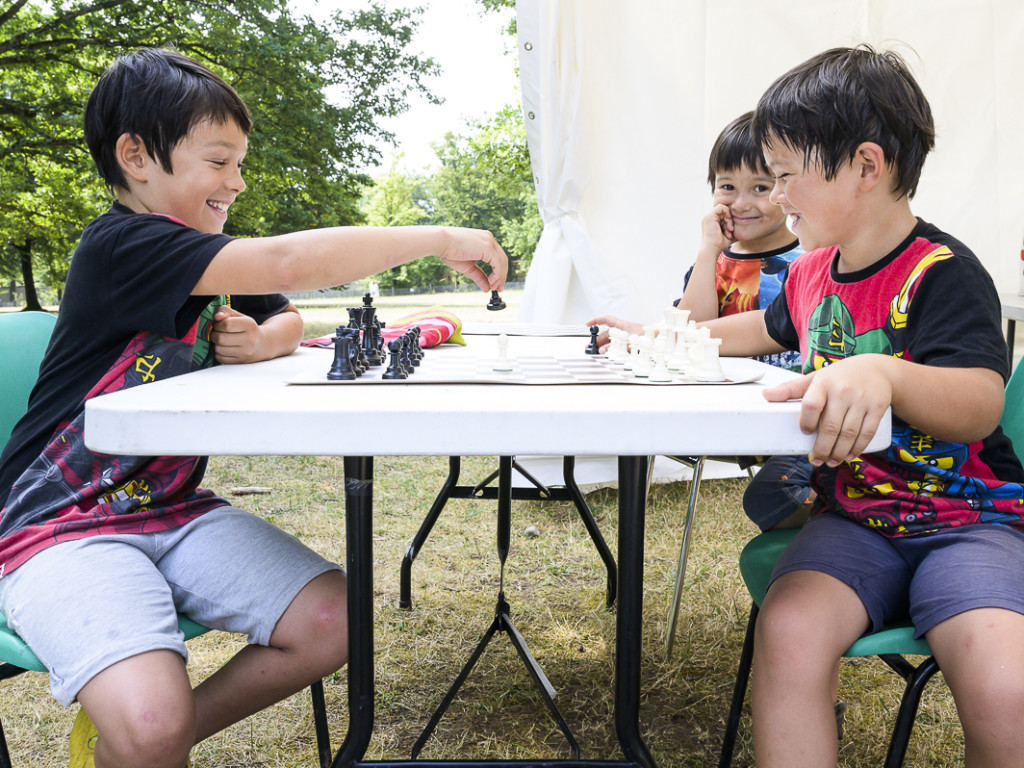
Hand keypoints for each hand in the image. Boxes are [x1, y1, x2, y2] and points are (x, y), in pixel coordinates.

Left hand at [211, 306, 264, 363]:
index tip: (219, 324)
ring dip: (215, 344)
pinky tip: (224, 348)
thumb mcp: (239, 316)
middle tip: (218, 333)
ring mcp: (245, 353)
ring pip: (218, 349)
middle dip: (214, 334)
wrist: (262, 345)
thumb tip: (216, 317)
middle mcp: (249, 340)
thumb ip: (226, 311)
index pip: (226, 324)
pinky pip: (220, 358)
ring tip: (221, 340)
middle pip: (220, 338)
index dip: (218, 324)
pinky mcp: (240, 361)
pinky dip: (218, 353)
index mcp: (249, 325)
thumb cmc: (247, 328)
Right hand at [438, 227, 507, 292]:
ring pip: (502, 262)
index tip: (496, 284)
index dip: (499, 271)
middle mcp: (489, 238)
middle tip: (498, 288)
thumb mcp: (468, 267)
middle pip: (502, 259)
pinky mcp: (488, 247)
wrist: (440, 242)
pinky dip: (497, 275)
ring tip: (494, 287)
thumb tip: (487, 288)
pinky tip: (491, 282)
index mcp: (484, 240)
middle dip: (502, 276)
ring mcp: (489, 242)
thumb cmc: (450, 251)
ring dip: (500, 277)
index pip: (497, 257)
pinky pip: (498, 264)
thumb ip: (479, 276)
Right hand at [585, 315, 643, 351]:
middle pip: (606, 333)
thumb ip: (616, 346)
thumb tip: (603, 350)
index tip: (587, 324)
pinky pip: (616, 345)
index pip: (606, 319)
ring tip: (597, 352)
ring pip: (610, 340)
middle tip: (590, 347)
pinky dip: (610, 349)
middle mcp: (622, 330)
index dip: (595, 321)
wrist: (660, 338)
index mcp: (622, 325)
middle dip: (597, 339)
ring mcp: (625, 336)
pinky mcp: (628, 343)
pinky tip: (608, 354)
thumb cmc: (648, 336)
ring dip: (603, 346)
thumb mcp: (630, 341)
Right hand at [699, 203, 734, 254]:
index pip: (723, 216)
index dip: (729, 221)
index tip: (731, 230)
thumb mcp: (730, 235)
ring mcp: (709, 217)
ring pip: (724, 210)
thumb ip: (735, 231)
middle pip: (724, 213)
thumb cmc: (720, 245)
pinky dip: (727, 211)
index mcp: (712, 223)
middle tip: (731, 230)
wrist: (713, 248)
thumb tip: (746, 230)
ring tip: (729, 229)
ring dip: (729, 219)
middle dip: (729, 221)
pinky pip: (721, 207)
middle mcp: (710, 219)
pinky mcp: (710, 216)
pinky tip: (728, 219)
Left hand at [762, 356, 892, 466]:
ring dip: (838, 453)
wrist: (877, 369)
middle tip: (816, 460)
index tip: (805, 432)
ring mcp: (861, 400)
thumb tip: (765, 396)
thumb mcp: (815, 378)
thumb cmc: (840, 376)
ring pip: (849, 433)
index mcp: (823, 383)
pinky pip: (867, 432)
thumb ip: (791, 388)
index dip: (806, 422)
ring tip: (830, 462)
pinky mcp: (877, 408)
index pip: (811, 405)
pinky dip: (857, 448)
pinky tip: (849, 456)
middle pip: (831, 426)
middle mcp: (843, 391)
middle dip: (822, 448)